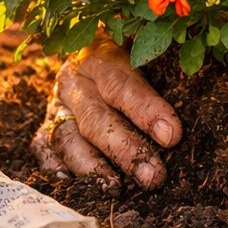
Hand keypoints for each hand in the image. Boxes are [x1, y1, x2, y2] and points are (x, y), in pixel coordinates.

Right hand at [30, 37, 181, 191]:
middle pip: (97, 119)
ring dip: (92, 167)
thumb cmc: (128, 51)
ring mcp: (56, 104)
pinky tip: (74, 182)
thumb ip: (163, 70)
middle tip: (153, 176)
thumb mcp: (142, 49)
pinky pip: (43, 148)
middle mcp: (74, 81)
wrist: (84, 39)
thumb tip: (184, 112)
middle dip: (126, 150)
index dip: (147, 110)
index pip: (123, 85)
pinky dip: (56, 166)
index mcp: (101, 56)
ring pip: (68, 138)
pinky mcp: (45, 124)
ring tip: (116, 189)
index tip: (172, 135)